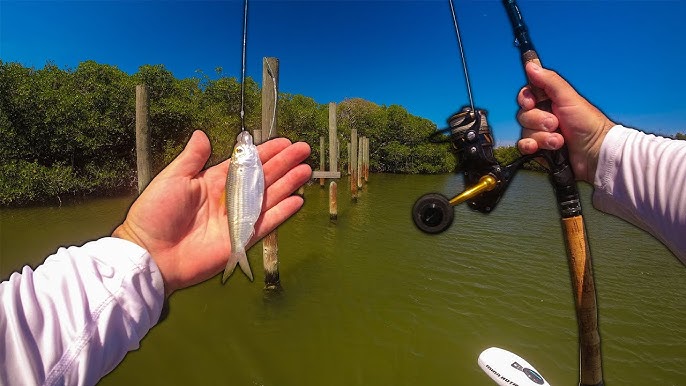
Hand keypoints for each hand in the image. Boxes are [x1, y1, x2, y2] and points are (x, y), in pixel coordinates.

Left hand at [112, 130, 311, 296]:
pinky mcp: (241, 240)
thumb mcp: (173, 178)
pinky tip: (297, 200)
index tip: (284, 141)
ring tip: (306, 170)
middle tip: (304, 149)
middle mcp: (229, 199)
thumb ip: (192, 158)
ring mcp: (237, 219)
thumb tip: (202, 134)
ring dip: (288, 183)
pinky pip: (266, 223)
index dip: (266, 152)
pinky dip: (282, 212)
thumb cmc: (155, 214)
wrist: (151, 254)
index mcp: (213, 182)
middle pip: (263, 177)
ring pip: (269, 197)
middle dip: (284, 163)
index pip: (246, 163)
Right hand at [516, 62, 614, 182]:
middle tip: (556, 124)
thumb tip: (530, 65)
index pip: (527, 95)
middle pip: (523, 115)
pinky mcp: (540, 150)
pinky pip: (524, 146)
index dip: (525, 99)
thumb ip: (549, 81)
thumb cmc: (588, 124)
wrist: (596, 154)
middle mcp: (544, 116)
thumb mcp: (569, 98)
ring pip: (525, 131)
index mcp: (550, 101)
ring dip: (541, 136)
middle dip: (538, 121)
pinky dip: (530, 146)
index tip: (531, 103)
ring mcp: (541, 134)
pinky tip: (538, 149)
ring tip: (559, 141)